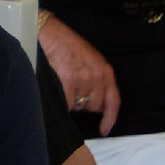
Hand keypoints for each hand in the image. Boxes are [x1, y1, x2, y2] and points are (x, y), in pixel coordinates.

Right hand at [39, 13, 120, 135]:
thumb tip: (95, 104)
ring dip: (71, 100)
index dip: (110, 118)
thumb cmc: (68, 45)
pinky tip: (58, 84)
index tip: (104, 129)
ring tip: (64, 80)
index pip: (113, 101)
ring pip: (77, 106)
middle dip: (84, 102)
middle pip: (93, 106)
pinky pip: (66, 104)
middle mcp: (97, 77)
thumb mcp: (91, 61)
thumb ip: (97, 80)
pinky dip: (61, 99)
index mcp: (105, 71)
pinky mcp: (68, 82)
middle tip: (74, 88)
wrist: (50, 34)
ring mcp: (83, 80)